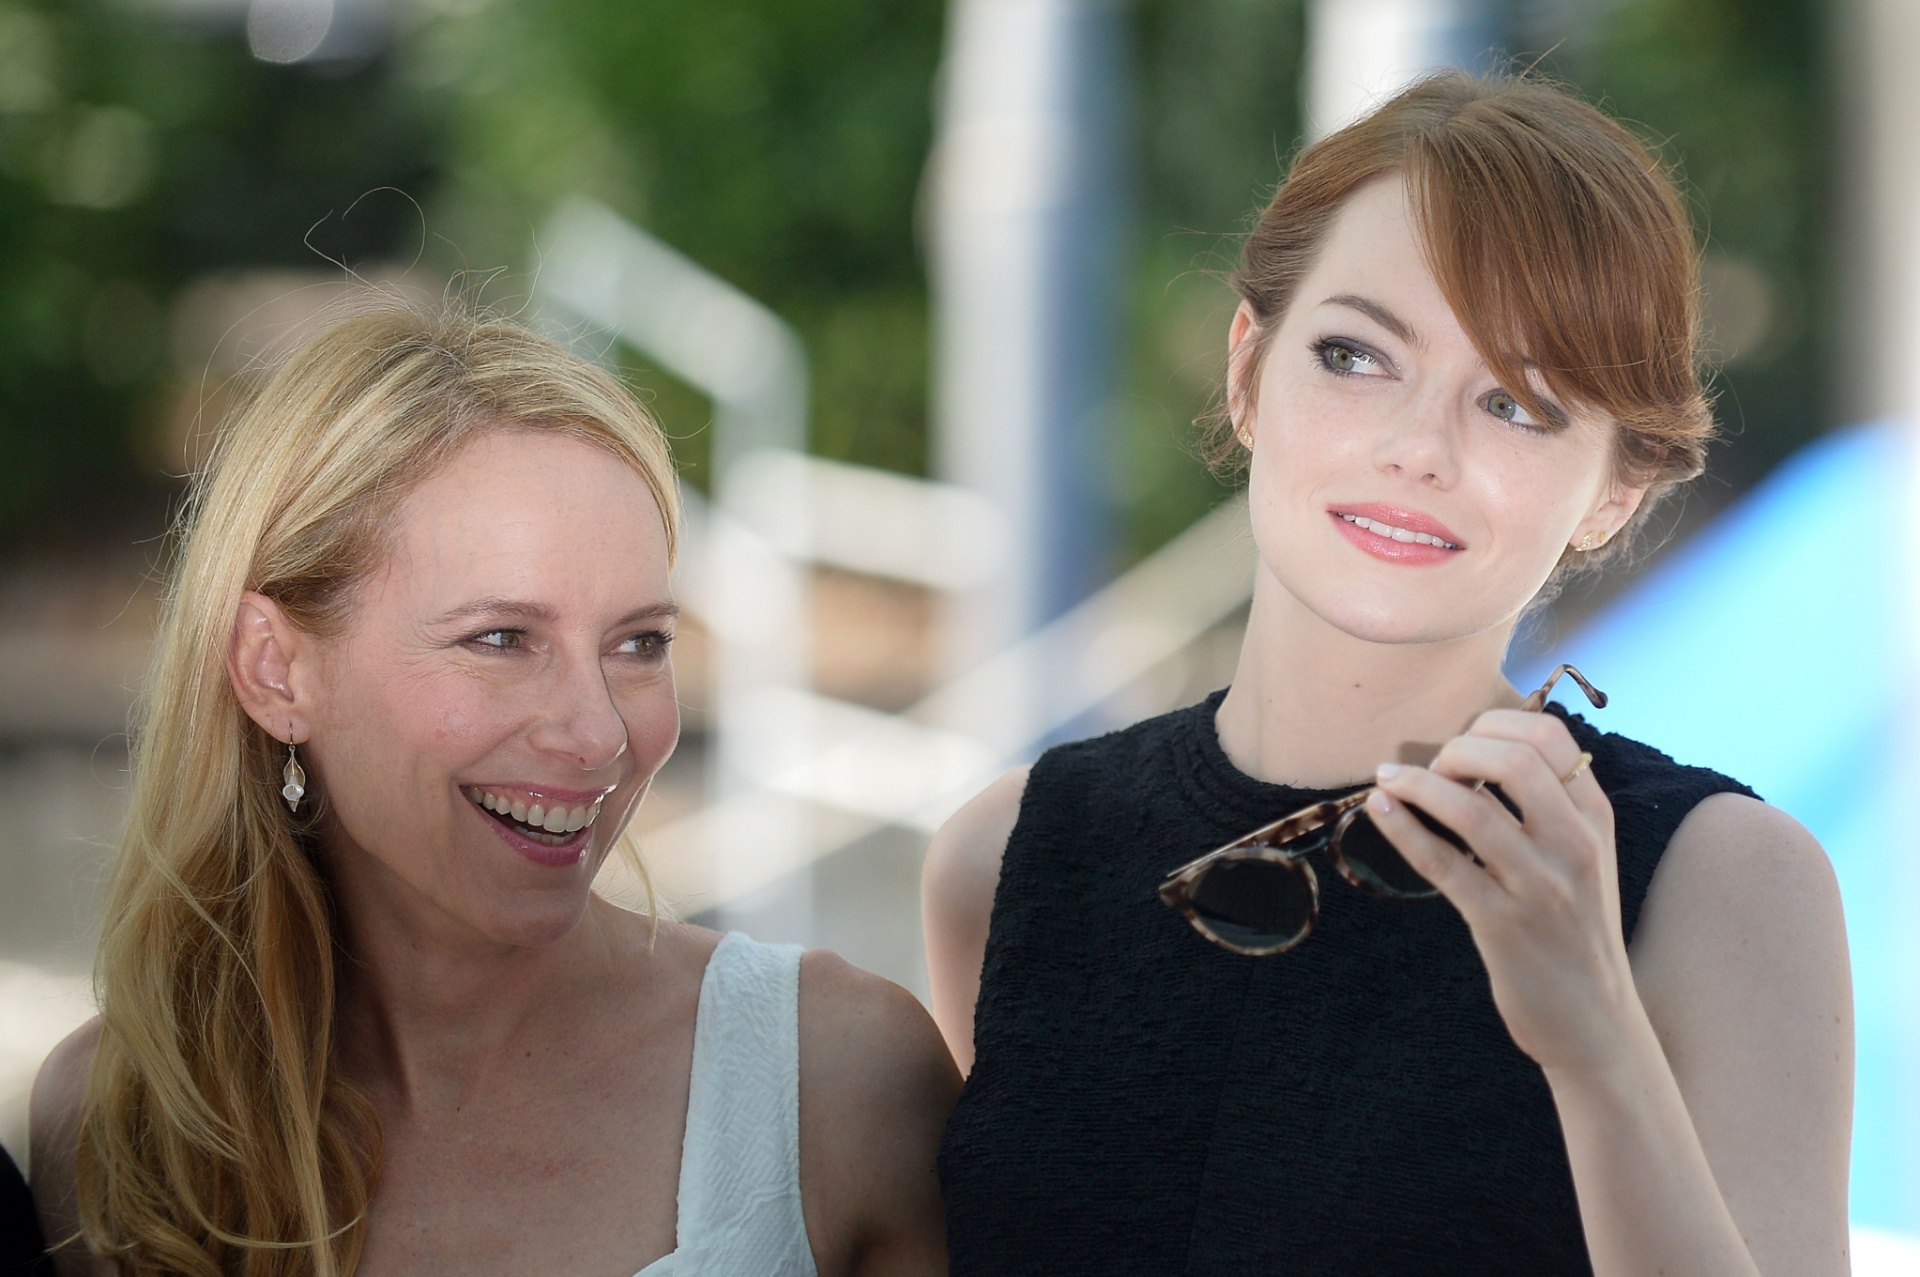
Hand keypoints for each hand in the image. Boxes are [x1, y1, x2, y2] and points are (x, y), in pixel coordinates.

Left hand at [1365, 711, 1643, 1074]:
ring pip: (1472, 810)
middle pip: (1514, 760)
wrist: (1596, 1023)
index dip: (1496, 721)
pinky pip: (1443, 863)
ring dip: (1417, 784)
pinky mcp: (1502, 924)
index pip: (1552, 736)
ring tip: (1388, 780)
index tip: (1465, 739)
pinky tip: (1379, 811)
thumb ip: (1551, 807)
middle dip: (1458, 748)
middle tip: (1430, 766)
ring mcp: (1540, 886)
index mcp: (1595, 819)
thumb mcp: (1583, 859)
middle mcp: (1575, 845)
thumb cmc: (1575, 931)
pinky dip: (1403, 828)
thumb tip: (1482, 752)